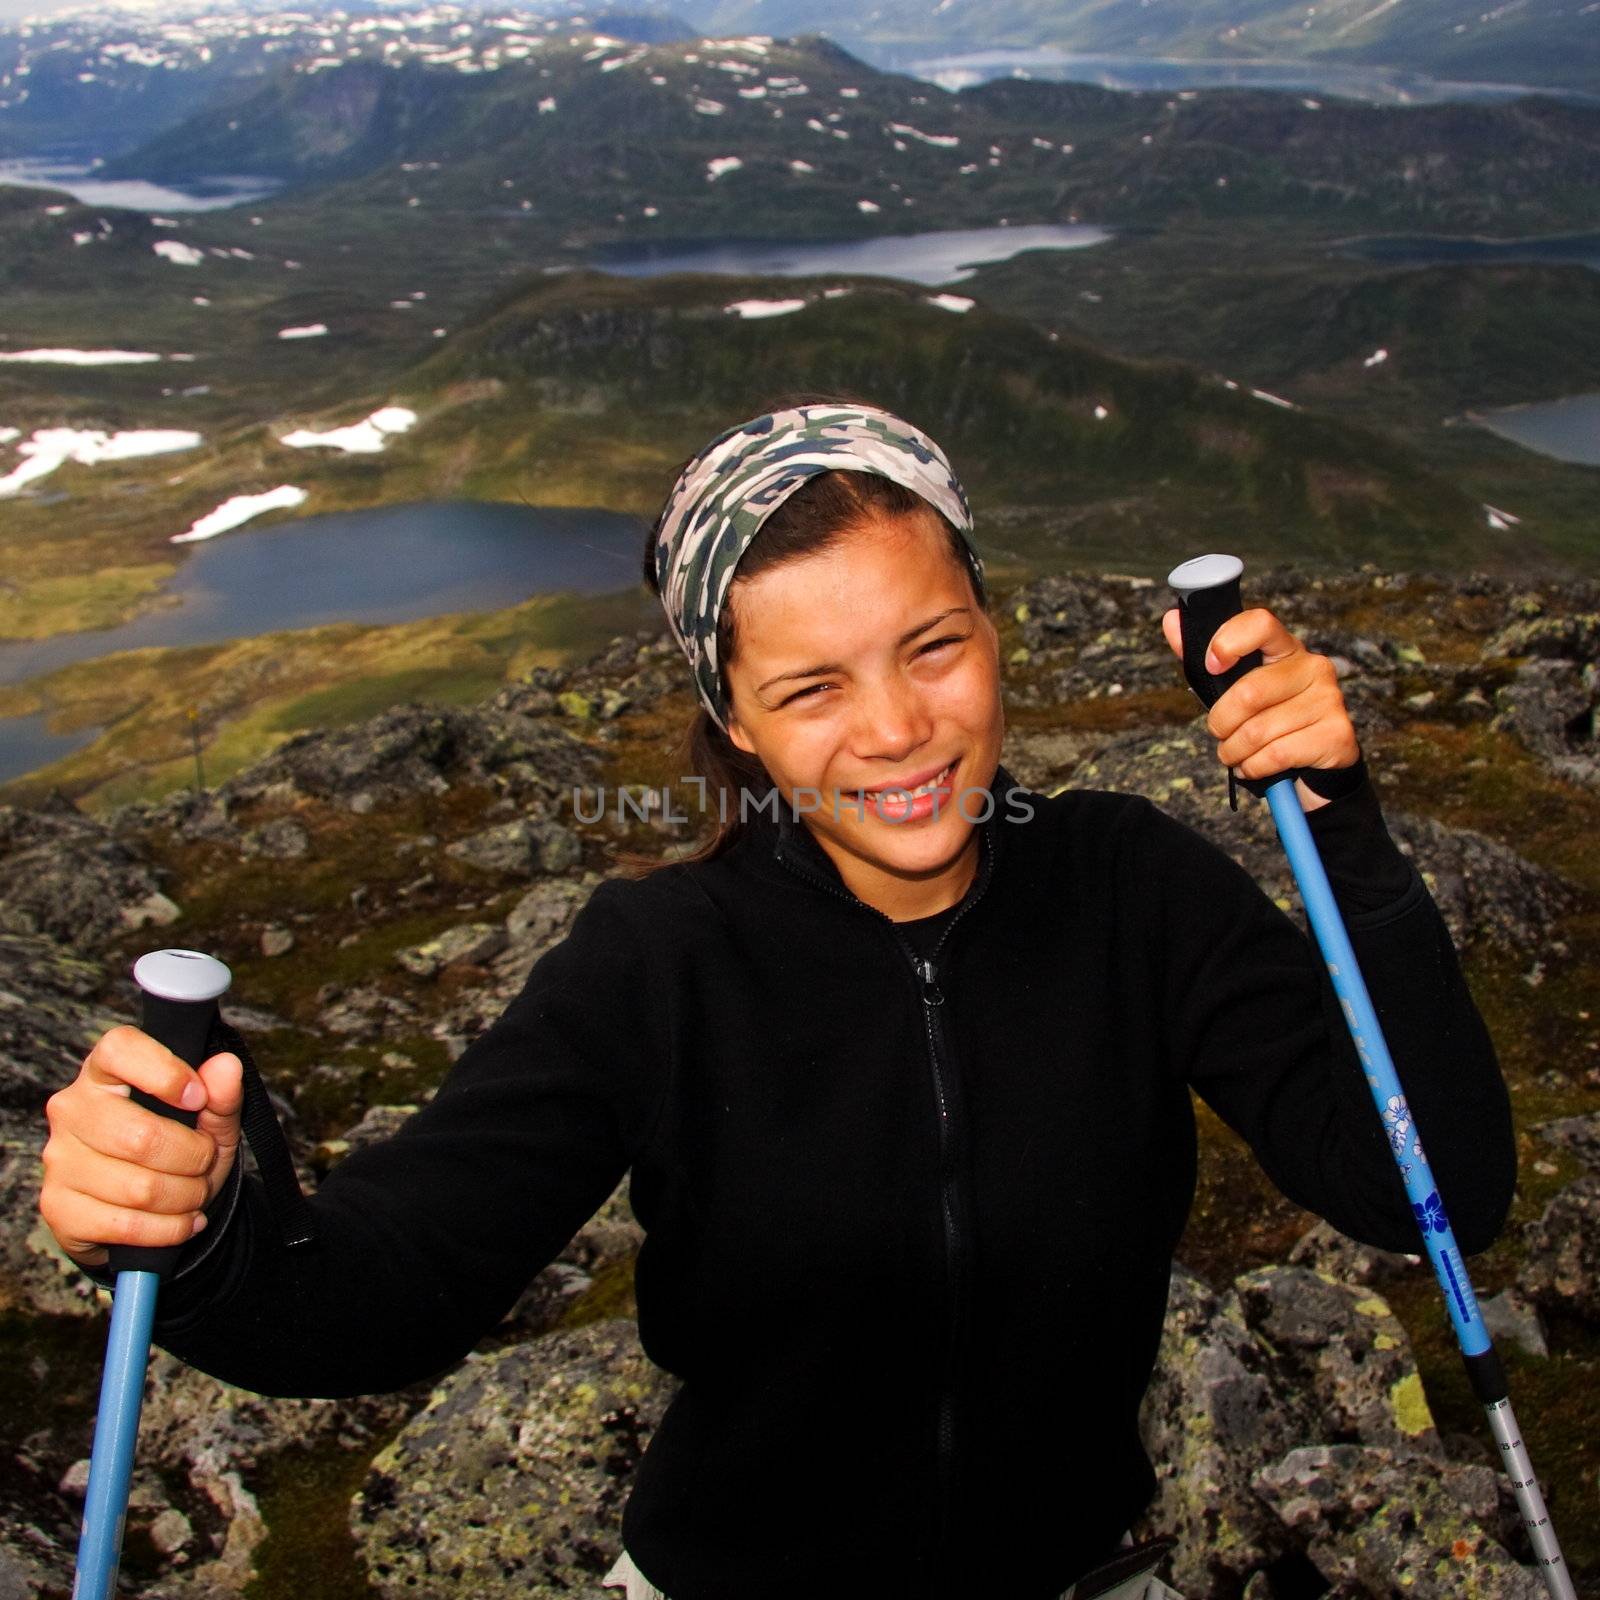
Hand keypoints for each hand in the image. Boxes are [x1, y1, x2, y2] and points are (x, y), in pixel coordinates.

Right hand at [40, 1025, 243, 1267]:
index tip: (197, 1097)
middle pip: (142, 1136)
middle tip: (205, 1162)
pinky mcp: (58, 1206)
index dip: (165, 1072)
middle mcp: (72, 1108)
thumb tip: (226, 1066)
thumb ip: (221, 1094)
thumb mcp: (210, 1119)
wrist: (145, 1206)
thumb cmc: (177, 1147)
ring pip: (140, 1188)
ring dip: (186, 1197)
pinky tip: (183, 1222)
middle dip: (194, 1158)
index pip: (120, 1049)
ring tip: (195, 1193)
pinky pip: (126, 1225)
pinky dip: (169, 1229)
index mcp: (105, 1071)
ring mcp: (59, 1158)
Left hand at [1160, 605, 1359, 811]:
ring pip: (1258, 731)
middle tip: (1222, 733)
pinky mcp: (1336, 734)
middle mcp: (1313, 667)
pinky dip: (1254, 767)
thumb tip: (1171, 620)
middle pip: (1248, 693)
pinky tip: (1256, 765)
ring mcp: (1329, 699)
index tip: (1212, 666)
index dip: (1228, 642)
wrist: (1310, 766)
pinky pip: (1275, 754)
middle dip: (1221, 723)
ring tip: (1238, 754)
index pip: (1260, 623)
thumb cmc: (1265, 720)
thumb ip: (1201, 658)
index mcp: (1285, 649)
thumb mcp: (1230, 689)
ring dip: (1234, 752)